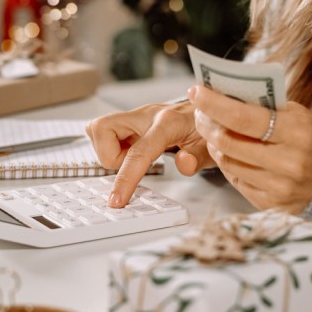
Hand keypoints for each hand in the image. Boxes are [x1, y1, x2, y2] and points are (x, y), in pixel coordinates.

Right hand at [85, 100, 214, 206]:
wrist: (208, 111)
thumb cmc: (209, 129)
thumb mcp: (211, 147)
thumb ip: (198, 157)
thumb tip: (184, 164)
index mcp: (168, 123)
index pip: (139, 151)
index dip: (125, 178)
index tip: (117, 200)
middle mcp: (147, 115)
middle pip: (103, 128)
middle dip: (108, 155)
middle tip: (129, 165)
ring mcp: (136, 116)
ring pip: (99, 129)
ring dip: (109, 152)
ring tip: (133, 159)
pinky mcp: (130, 120)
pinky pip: (105, 131)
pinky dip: (110, 146)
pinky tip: (130, 152)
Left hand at [189, 85, 311, 211]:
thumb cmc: (311, 138)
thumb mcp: (295, 113)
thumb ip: (262, 106)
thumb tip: (221, 93)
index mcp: (296, 132)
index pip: (243, 118)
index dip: (214, 104)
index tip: (196, 92)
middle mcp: (288, 163)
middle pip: (228, 142)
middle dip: (207, 124)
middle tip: (200, 112)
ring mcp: (278, 187)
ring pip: (227, 162)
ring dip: (214, 144)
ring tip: (214, 131)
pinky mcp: (270, 204)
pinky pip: (235, 180)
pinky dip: (228, 163)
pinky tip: (230, 152)